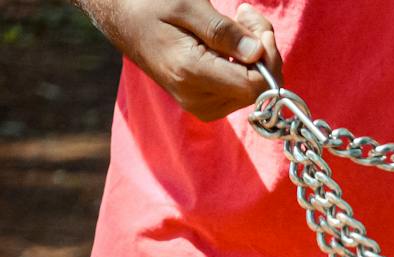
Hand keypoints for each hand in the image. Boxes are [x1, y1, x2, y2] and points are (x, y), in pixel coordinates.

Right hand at [86, 0, 281, 120]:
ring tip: (239, 21)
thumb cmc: (149, 5)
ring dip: (256, 56)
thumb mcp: (187, 6)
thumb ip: (223, 32)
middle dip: (264, 52)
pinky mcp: (204, 103)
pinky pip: (240, 90)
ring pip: (254, 91)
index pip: (256, 86)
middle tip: (246, 15)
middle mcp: (197, 98)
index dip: (268, 57)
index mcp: (191, 74)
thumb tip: (257, 53)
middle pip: (259, 90)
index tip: (256, 25)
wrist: (121, 18)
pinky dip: (245, 65)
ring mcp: (201, 105)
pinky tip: (232, 40)